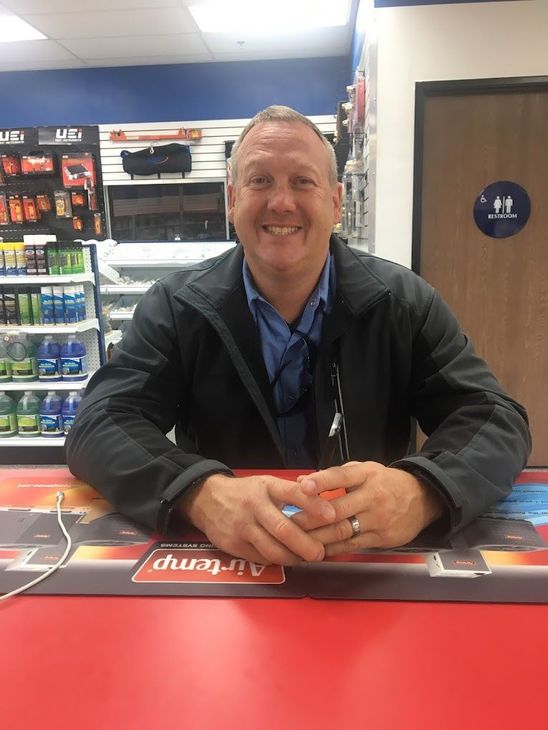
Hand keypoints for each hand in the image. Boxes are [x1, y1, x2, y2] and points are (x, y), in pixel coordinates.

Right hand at [177, 473, 336, 565]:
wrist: (206, 500)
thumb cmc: (245, 493)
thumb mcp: (267, 483)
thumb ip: (292, 491)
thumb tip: (322, 498)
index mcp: (266, 487)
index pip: (293, 493)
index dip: (313, 504)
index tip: (331, 514)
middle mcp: (254, 506)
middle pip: (283, 529)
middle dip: (306, 544)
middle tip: (320, 552)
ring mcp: (243, 528)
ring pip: (272, 550)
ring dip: (293, 558)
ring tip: (306, 559)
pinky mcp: (234, 546)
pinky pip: (261, 559)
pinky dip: (277, 562)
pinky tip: (286, 559)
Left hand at [292, 461, 444, 556]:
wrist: (422, 499)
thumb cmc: (385, 482)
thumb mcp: (364, 470)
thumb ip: (334, 476)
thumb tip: (302, 482)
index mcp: (367, 475)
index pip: (342, 476)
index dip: (322, 482)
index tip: (303, 487)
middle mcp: (373, 497)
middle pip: (338, 509)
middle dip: (311, 518)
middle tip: (288, 523)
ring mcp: (378, 520)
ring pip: (342, 531)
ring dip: (318, 538)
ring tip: (297, 540)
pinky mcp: (381, 539)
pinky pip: (352, 546)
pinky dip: (332, 549)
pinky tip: (317, 551)